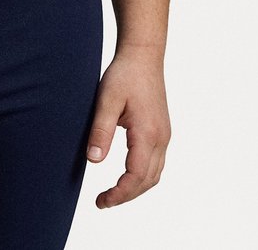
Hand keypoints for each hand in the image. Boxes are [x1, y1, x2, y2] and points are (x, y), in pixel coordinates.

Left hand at [85, 45, 170, 207]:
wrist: (143, 55)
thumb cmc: (124, 74)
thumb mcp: (107, 100)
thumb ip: (101, 131)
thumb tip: (93, 160)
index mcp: (147, 133)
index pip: (135, 176)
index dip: (119, 193)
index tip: (101, 201)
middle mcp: (160, 138)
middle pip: (147, 181)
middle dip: (126, 196)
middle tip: (102, 202)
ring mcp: (164, 135)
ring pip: (154, 175)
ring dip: (135, 188)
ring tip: (112, 194)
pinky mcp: (161, 131)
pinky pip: (156, 163)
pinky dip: (142, 177)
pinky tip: (127, 176)